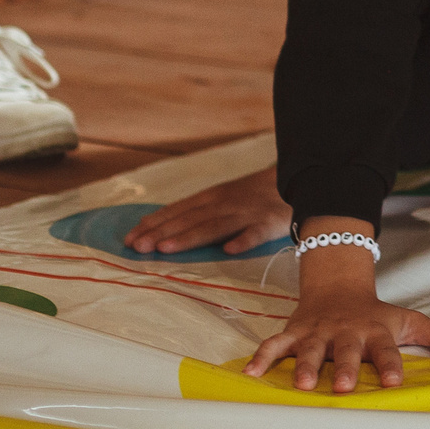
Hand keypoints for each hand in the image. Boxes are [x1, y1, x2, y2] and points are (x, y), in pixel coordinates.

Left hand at [126, 166, 289, 255]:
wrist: (300, 178)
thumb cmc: (256, 193)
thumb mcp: (225, 196)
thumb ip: (198, 211)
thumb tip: (161, 229)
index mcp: (213, 197)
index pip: (177, 210)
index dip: (153, 224)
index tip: (129, 239)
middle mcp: (225, 203)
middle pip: (190, 219)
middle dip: (162, 233)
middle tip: (138, 247)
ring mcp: (247, 212)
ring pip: (214, 226)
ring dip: (189, 237)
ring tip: (166, 249)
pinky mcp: (269, 222)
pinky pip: (255, 233)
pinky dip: (243, 240)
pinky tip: (229, 250)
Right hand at [247, 289, 429, 392]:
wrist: (337, 287)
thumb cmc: (376, 314)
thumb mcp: (408, 320)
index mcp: (375, 331)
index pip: (386, 349)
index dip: (391, 365)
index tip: (394, 382)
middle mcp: (346, 332)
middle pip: (346, 351)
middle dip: (346, 368)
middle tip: (345, 388)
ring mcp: (317, 332)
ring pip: (309, 348)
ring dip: (305, 365)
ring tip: (303, 384)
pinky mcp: (294, 332)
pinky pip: (275, 344)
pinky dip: (261, 357)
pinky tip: (249, 375)